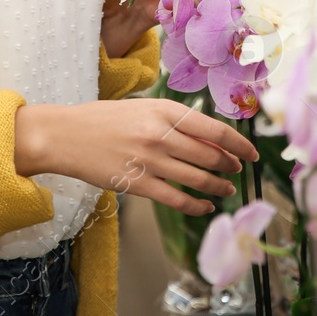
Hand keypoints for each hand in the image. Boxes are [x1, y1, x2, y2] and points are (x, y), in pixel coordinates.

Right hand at [15, 99, 258, 216]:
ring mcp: (151, 161)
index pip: (215, 130)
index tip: (252, 154)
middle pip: (211, 156)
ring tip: (227, 190)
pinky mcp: (138, 184)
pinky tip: (205, 207)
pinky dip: (197, 206)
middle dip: (230, 166)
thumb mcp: (141, 108)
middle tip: (237, 171)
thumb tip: (209, 137)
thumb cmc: (101, 119)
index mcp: (164, 111)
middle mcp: (161, 134)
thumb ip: (173, 120)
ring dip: (218, 187)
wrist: (64, 135)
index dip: (240, 145)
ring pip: (198, 179)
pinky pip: (178, 199)